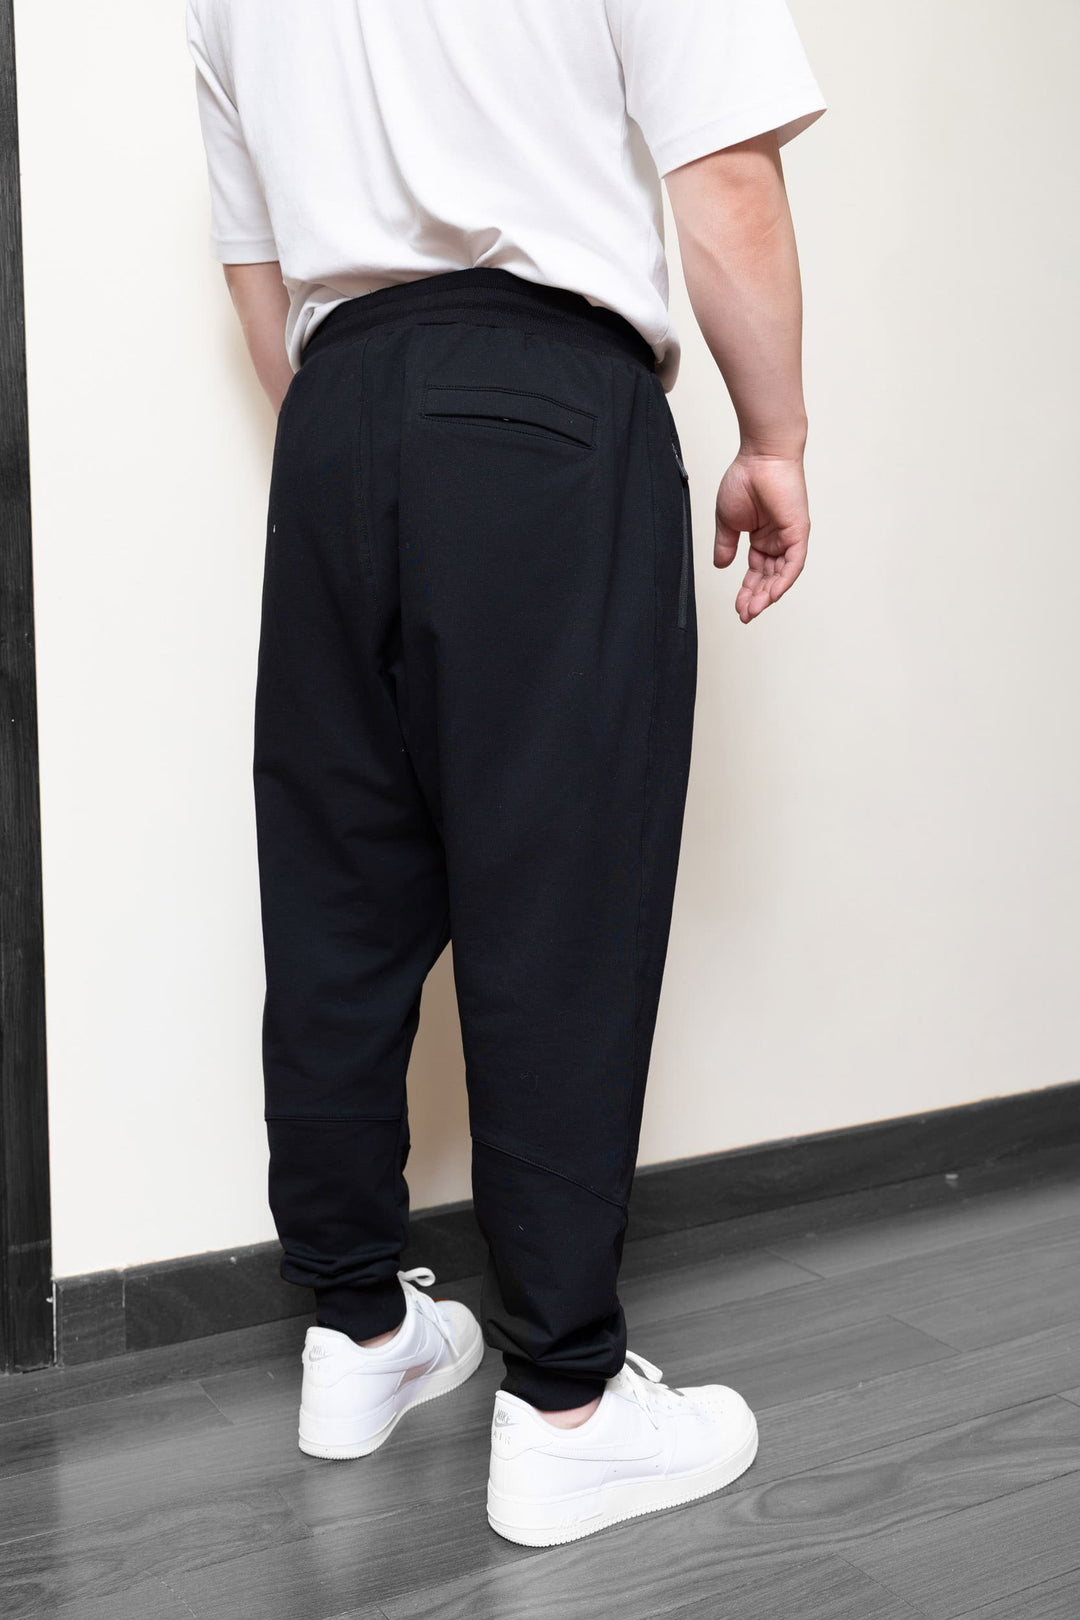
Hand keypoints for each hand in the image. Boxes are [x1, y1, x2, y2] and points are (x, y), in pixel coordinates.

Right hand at [714, 451, 809, 622]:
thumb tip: (720, 566)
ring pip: (781, 574)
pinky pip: (794, 563)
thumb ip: (725, 545)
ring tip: (754, 610)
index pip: (756, 571)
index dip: (746, 591)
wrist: (760, 456)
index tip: (737, 608)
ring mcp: (789, 537)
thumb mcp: (727, 520)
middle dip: (756, 597)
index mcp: (761, 537)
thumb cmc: (745, 479)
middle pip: (769, 577)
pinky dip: (784, 580)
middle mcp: (777, 540)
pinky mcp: (799, 532)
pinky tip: (772, 595)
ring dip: (768, 594)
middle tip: (744, 614)